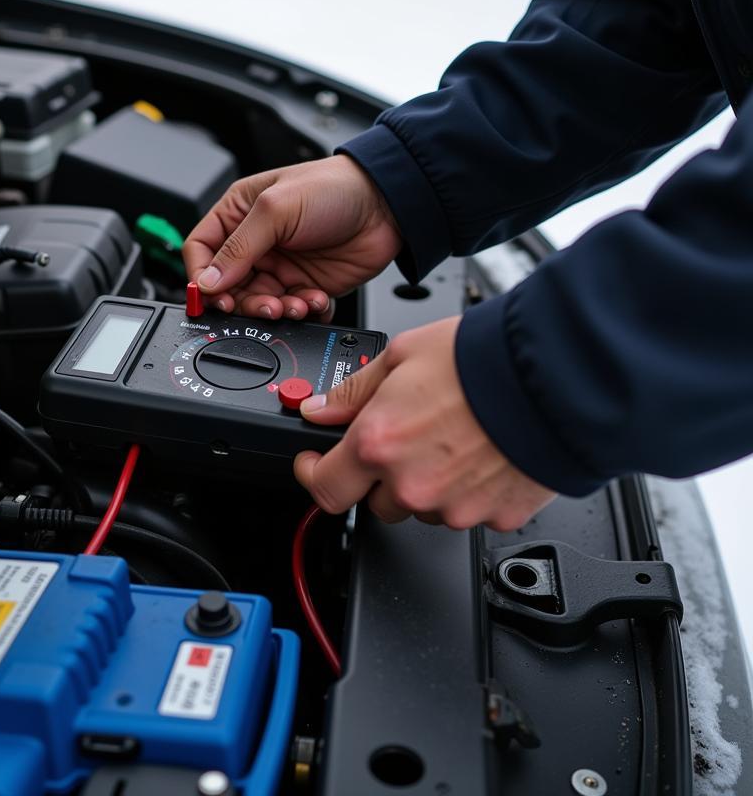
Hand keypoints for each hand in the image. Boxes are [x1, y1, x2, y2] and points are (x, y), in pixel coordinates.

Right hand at [183, 155, 401, 319]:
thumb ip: (238, 248)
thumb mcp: (276, 210)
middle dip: (243, 301)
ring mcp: (282, 266)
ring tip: (294, 304)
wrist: (387, 203)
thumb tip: (207, 282)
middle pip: (228, 286)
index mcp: (238, 214)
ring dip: (274, 310)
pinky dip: (302, 313)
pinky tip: (315, 300)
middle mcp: (257, 242)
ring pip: (259, 303)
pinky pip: (293, 311)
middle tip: (264, 305)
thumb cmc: (334, 187)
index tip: (210, 295)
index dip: (201, 277)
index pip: (201, 251)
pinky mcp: (307, 285)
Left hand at [293, 316, 555, 529]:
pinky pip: (469, 510)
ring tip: (455, 437)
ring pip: (424, 506)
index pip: (325, 486)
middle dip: (381, 474)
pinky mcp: (495, 516)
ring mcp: (455, 506)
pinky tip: (483, 452)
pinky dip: (470, 489)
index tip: (316, 463)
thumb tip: (319, 409)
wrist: (558, 377)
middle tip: (408, 436)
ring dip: (427, 482)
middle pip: (377, 501)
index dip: (314, 474)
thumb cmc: (483, 359)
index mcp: (379, 442)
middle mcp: (412, 483)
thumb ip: (354, 391)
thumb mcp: (403, 355)